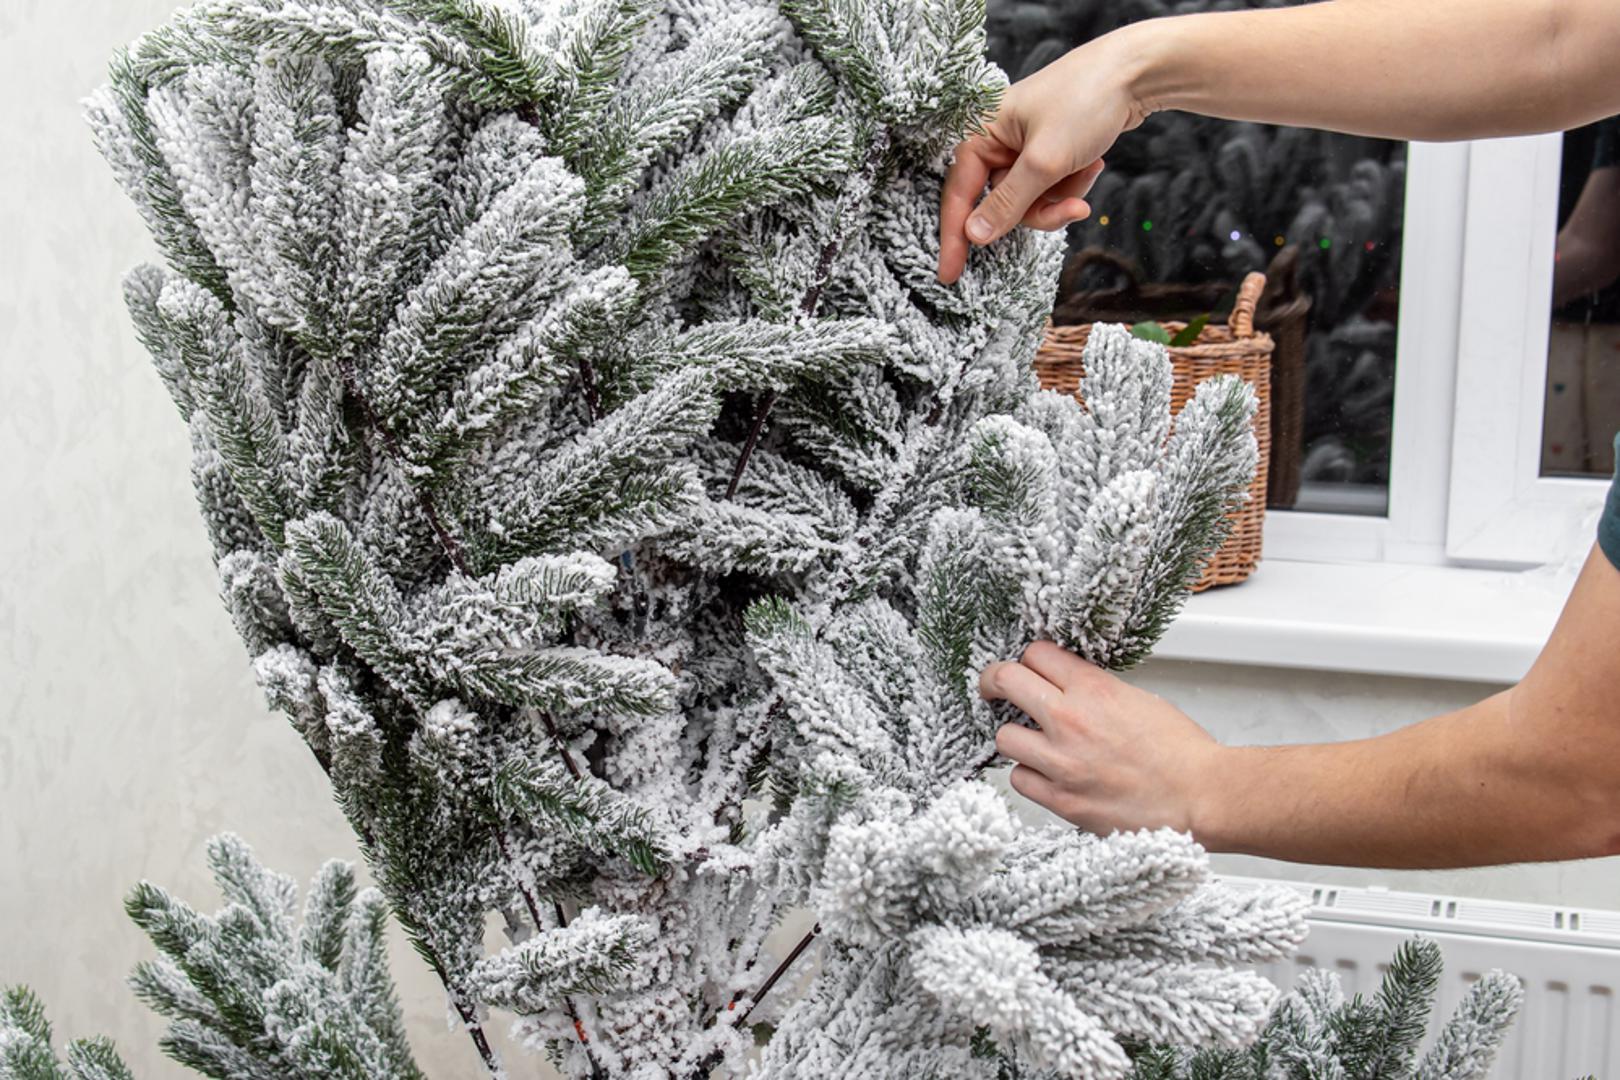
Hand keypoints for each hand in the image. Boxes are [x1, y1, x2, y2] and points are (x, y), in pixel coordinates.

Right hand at [937, 32, 1151, 283]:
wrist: (1135, 73)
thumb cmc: (1084, 101)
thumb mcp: (1044, 161)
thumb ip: (1007, 203)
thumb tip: (974, 236)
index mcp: (981, 133)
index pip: (959, 195)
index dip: (955, 238)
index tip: (949, 275)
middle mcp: (996, 141)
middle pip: (1001, 204)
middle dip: (1039, 210)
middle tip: (1072, 208)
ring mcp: (1022, 148)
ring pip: (1028, 202)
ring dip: (1062, 197)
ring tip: (1090, 170)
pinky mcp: (1046, 153)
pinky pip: (1049, 189)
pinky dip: (1071, 184)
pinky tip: (1092, 163)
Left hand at [980, 641, 1223, 835]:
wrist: (1201, 798)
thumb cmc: (1181, 752)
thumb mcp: (1138, 699)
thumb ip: (1095, 690)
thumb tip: (1066, 687)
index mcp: (1093, 689)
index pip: (1035, 653)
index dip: (1030, 659)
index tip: (1027, 668)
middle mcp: (1070, 721)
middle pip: (1004, 680)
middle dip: (995, 682)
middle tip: (995, 689)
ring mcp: (1061, 762)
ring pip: (1004, 736)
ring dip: (1017, 736)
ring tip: (1035, 742)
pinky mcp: (1061, 800)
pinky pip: (1019, 779)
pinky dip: (1030, 775)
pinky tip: (1048, 774)